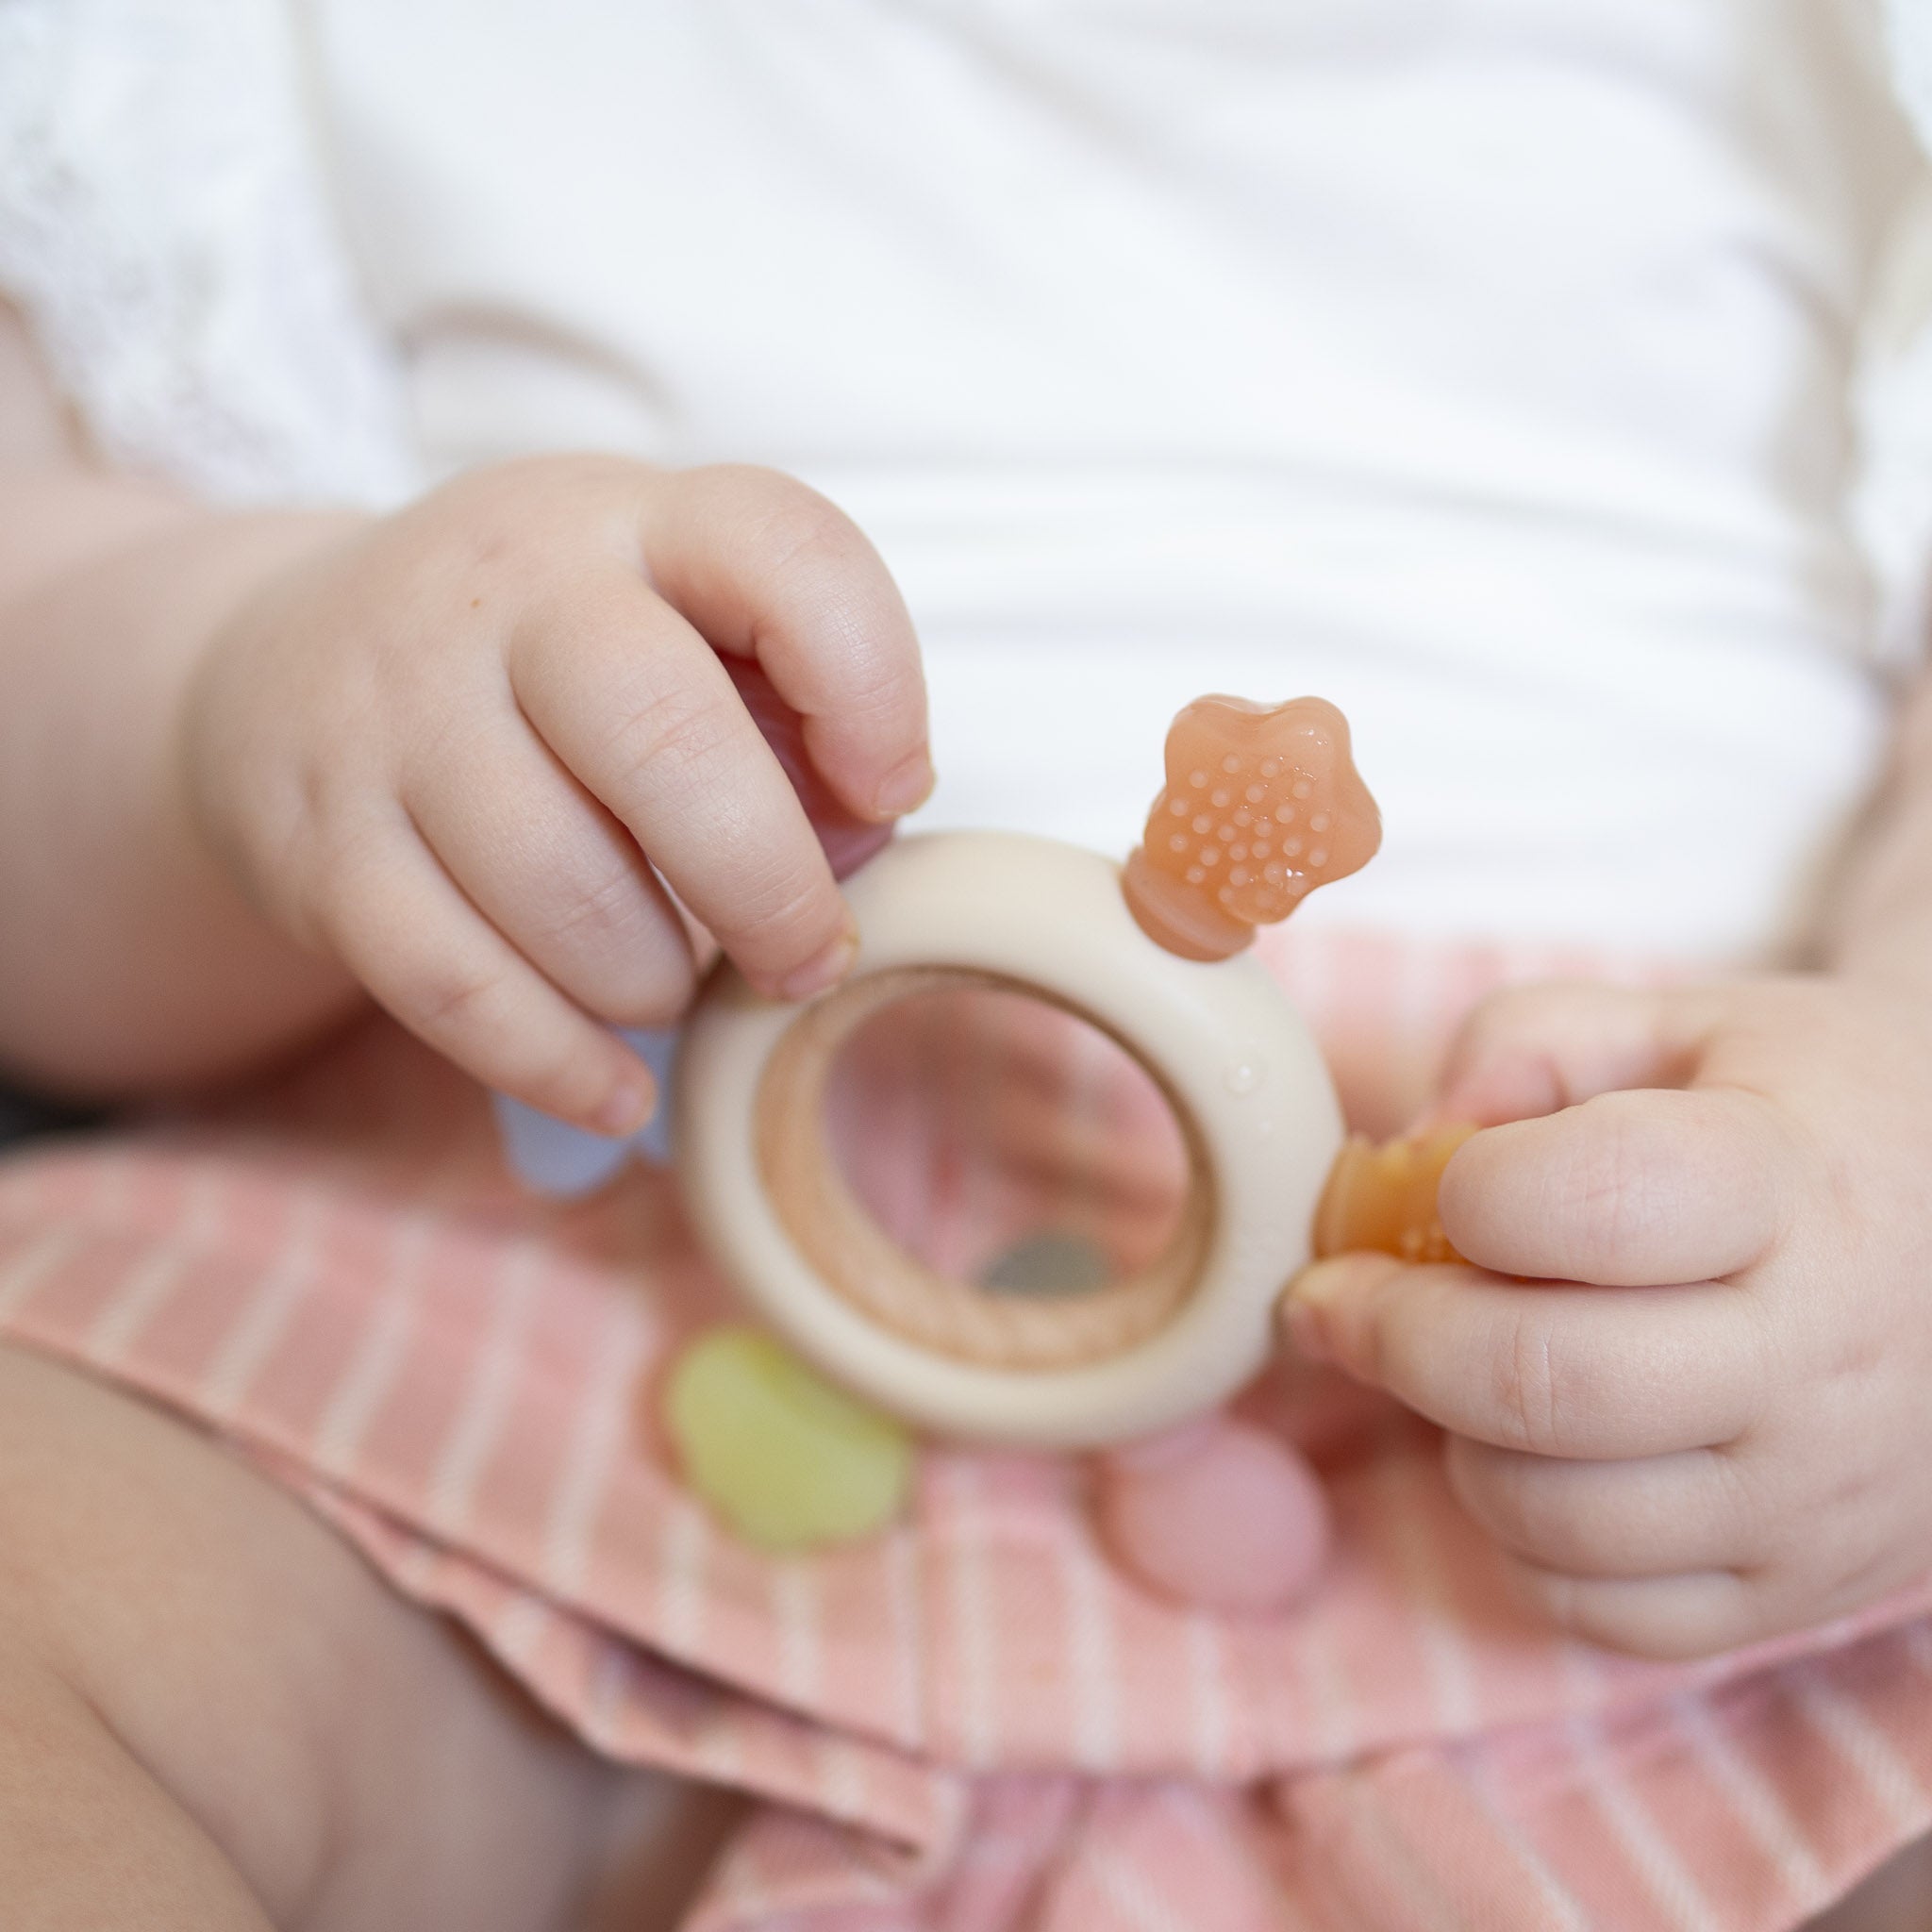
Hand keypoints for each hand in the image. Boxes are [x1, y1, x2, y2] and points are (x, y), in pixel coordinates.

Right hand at [182, 457, 929, 1130]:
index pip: (783, 556)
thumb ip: (789, 714)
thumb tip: (853, 851)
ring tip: (678, 992)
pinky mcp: (319, 842)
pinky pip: (452, 984)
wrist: (284, 666)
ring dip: (654, 980)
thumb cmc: (547, 668)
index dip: (870, 686)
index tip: (891, 789)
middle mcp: (506, 591)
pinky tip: (618, 1089)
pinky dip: (556, 1061)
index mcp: (635, 521)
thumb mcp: (672, 624)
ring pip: (556, 882)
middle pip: (664, 738)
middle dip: (768, 887)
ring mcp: (395, 711)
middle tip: (805, 958)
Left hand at [1283, 974, 1931, 1659]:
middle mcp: (1820, 1351)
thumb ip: (1524, 1043)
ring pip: (1557, 1514)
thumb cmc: (1802, 1112)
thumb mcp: (1681, 1023)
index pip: (1591, 1206)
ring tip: (1456, 1369)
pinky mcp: (1802, 1592)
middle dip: (1398, 1334)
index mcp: (1793, 1181)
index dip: (1471, 1192)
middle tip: (1343, 1296)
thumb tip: (1407, 1152)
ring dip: (1453, 1438)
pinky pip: (1608, 1613)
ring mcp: (1819, 1493)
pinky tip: (1530, 1453)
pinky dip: (1525, 1540)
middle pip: (1546, 1383)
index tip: (1444, 1182)